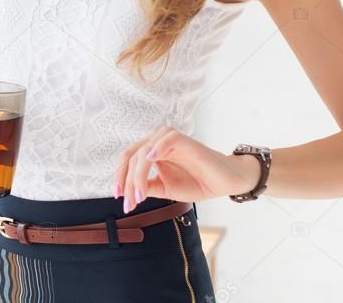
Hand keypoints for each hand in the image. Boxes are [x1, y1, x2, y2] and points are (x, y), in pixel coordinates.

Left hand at [113, 126, 261, 212]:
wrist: (223, 183)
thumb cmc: (196, 182)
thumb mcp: (165, 188)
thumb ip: (147, 187)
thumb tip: (128, 192)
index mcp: (151, 152)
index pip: (128, 160)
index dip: (120, 177)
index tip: (120, 198)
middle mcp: (157, 142)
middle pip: (132, 156)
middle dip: (127, 181)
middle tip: (129, 202)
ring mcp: (170, 140)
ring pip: (144, 151)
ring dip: (137, 174)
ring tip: (140, 196)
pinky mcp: (184, 140)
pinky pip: (166, 139)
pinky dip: (156, 148)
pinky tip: (150, 160)